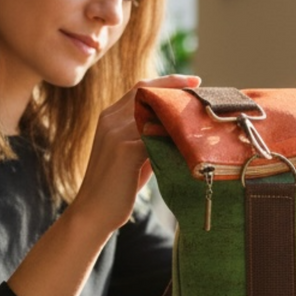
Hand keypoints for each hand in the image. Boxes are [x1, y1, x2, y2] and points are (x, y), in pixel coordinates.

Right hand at [75, 73, 200, 230]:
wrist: (93, 214)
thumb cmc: (117, 187)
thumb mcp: (134, 155)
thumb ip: (150, 138)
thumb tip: (179, 129)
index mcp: (109, 116)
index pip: (141, 88)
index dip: (168, 82)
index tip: (192, 81)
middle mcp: (110, 119)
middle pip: (147, 91)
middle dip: (176, 87)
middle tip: (202, 89)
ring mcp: (115, 132)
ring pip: (154, 110)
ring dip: (178, 111)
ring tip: (201, 113)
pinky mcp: (124, 149)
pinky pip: (156, 134)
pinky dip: (174, 135)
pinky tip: (191, 139)